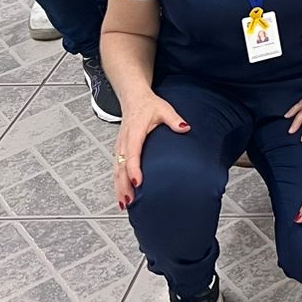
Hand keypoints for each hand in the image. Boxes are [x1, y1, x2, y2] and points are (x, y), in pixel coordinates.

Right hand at [114, 91, 190, 208]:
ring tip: (124, 203)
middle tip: (129, 201)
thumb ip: (174, 119)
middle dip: (123, 185)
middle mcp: (124, 142)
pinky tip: (122, 194)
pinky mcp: (120, 151)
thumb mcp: (164, 109)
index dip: (134, 169)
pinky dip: (118, 183)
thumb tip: (185, 128)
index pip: (132, 153)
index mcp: (134, 132)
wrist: (133, 98)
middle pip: (120, 167)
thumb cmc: (147, 105)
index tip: (138, 182)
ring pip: (116, 171)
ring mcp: (120, 147)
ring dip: (119, 188)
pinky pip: (116, 169)